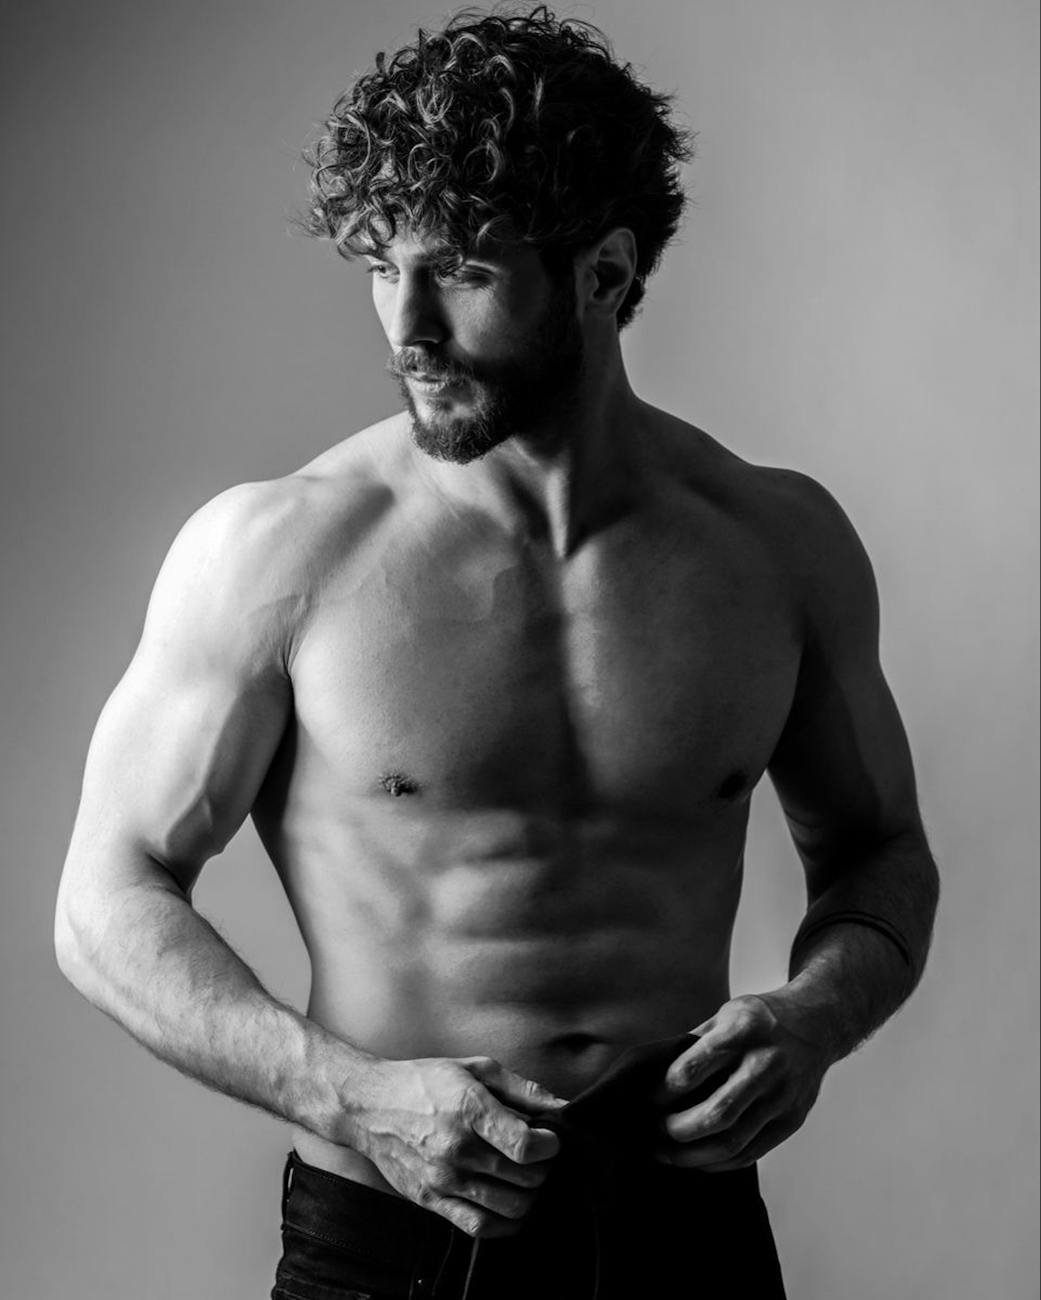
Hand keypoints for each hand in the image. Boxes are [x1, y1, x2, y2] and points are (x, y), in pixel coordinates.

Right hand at [351, 1054, 566, 1237]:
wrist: (370, 1106)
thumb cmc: (424, 1082)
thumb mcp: (476, 1069)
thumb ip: (524, 1090)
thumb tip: (563, 1107)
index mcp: (469, 1110)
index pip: (525, 1146)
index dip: (550, 1145)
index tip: (550, 1139)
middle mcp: (456, 1149)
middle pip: (525, 1178)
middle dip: (543, 1168)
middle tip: (537, 1156)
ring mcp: (443, 1179)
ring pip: (510, 1207)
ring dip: (528, 1195)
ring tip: (522, 1176)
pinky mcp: (431, 1200)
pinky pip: (480, 1227)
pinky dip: (505, 1223)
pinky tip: (507, 1203)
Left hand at [654, 992, 832, 1171]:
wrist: (816, 1024)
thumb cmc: (760, 1019)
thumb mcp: (724, 1015)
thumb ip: (693, 1045)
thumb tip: (652, 1078)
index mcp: (741, 1032)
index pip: (692, 1071)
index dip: (663, 1091)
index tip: (647, 1098)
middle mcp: (766, 1065)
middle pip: (715, 1114)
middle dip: (675, 1130)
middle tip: (652, 1132)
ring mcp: (783, 1096)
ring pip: (733, 1142)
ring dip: (693, 1156)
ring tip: (667, 1154)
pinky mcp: (793, 1120)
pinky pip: (752, 1152)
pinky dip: (720, 1163)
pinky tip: (699, 1159)